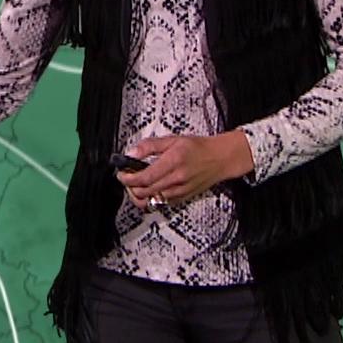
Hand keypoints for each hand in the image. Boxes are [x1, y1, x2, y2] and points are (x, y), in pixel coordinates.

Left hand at [115, 132, 252, 209]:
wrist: (220, 159)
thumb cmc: (199, 148)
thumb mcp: (172, 139)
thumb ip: (149, 146)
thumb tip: (132, 153)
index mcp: (173, 162)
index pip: (144, 178)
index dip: (128, 178)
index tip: (121, 174)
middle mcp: (177, 179)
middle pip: (145, 192)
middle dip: (130, 187)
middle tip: (127, 178)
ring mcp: (180, 191)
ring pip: (152, 200)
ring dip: (139, 194)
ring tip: (137, 183)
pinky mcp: (182, 198)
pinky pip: (161, 203)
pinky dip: (152, 197)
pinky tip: (150, 188)